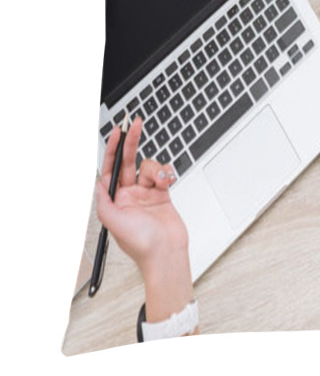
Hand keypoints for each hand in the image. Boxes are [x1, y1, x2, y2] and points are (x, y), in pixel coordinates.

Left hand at [95, 118, 193, 323]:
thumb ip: (104, 201)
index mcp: (115, 200)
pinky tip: (169, 183)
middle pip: (129, 161)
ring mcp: (147, 193)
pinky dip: (167, 175)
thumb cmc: (141, 243)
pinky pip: (164, 175)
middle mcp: (129, 195)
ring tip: (162, 182)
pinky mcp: (163, 194)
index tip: (115, 132)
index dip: (112, 149)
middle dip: (131, 142)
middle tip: (135, 123)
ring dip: (156, 170)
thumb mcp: (114, 223)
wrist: (167, 252)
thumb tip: (96, 182)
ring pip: (150, 167)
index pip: (110, 169)